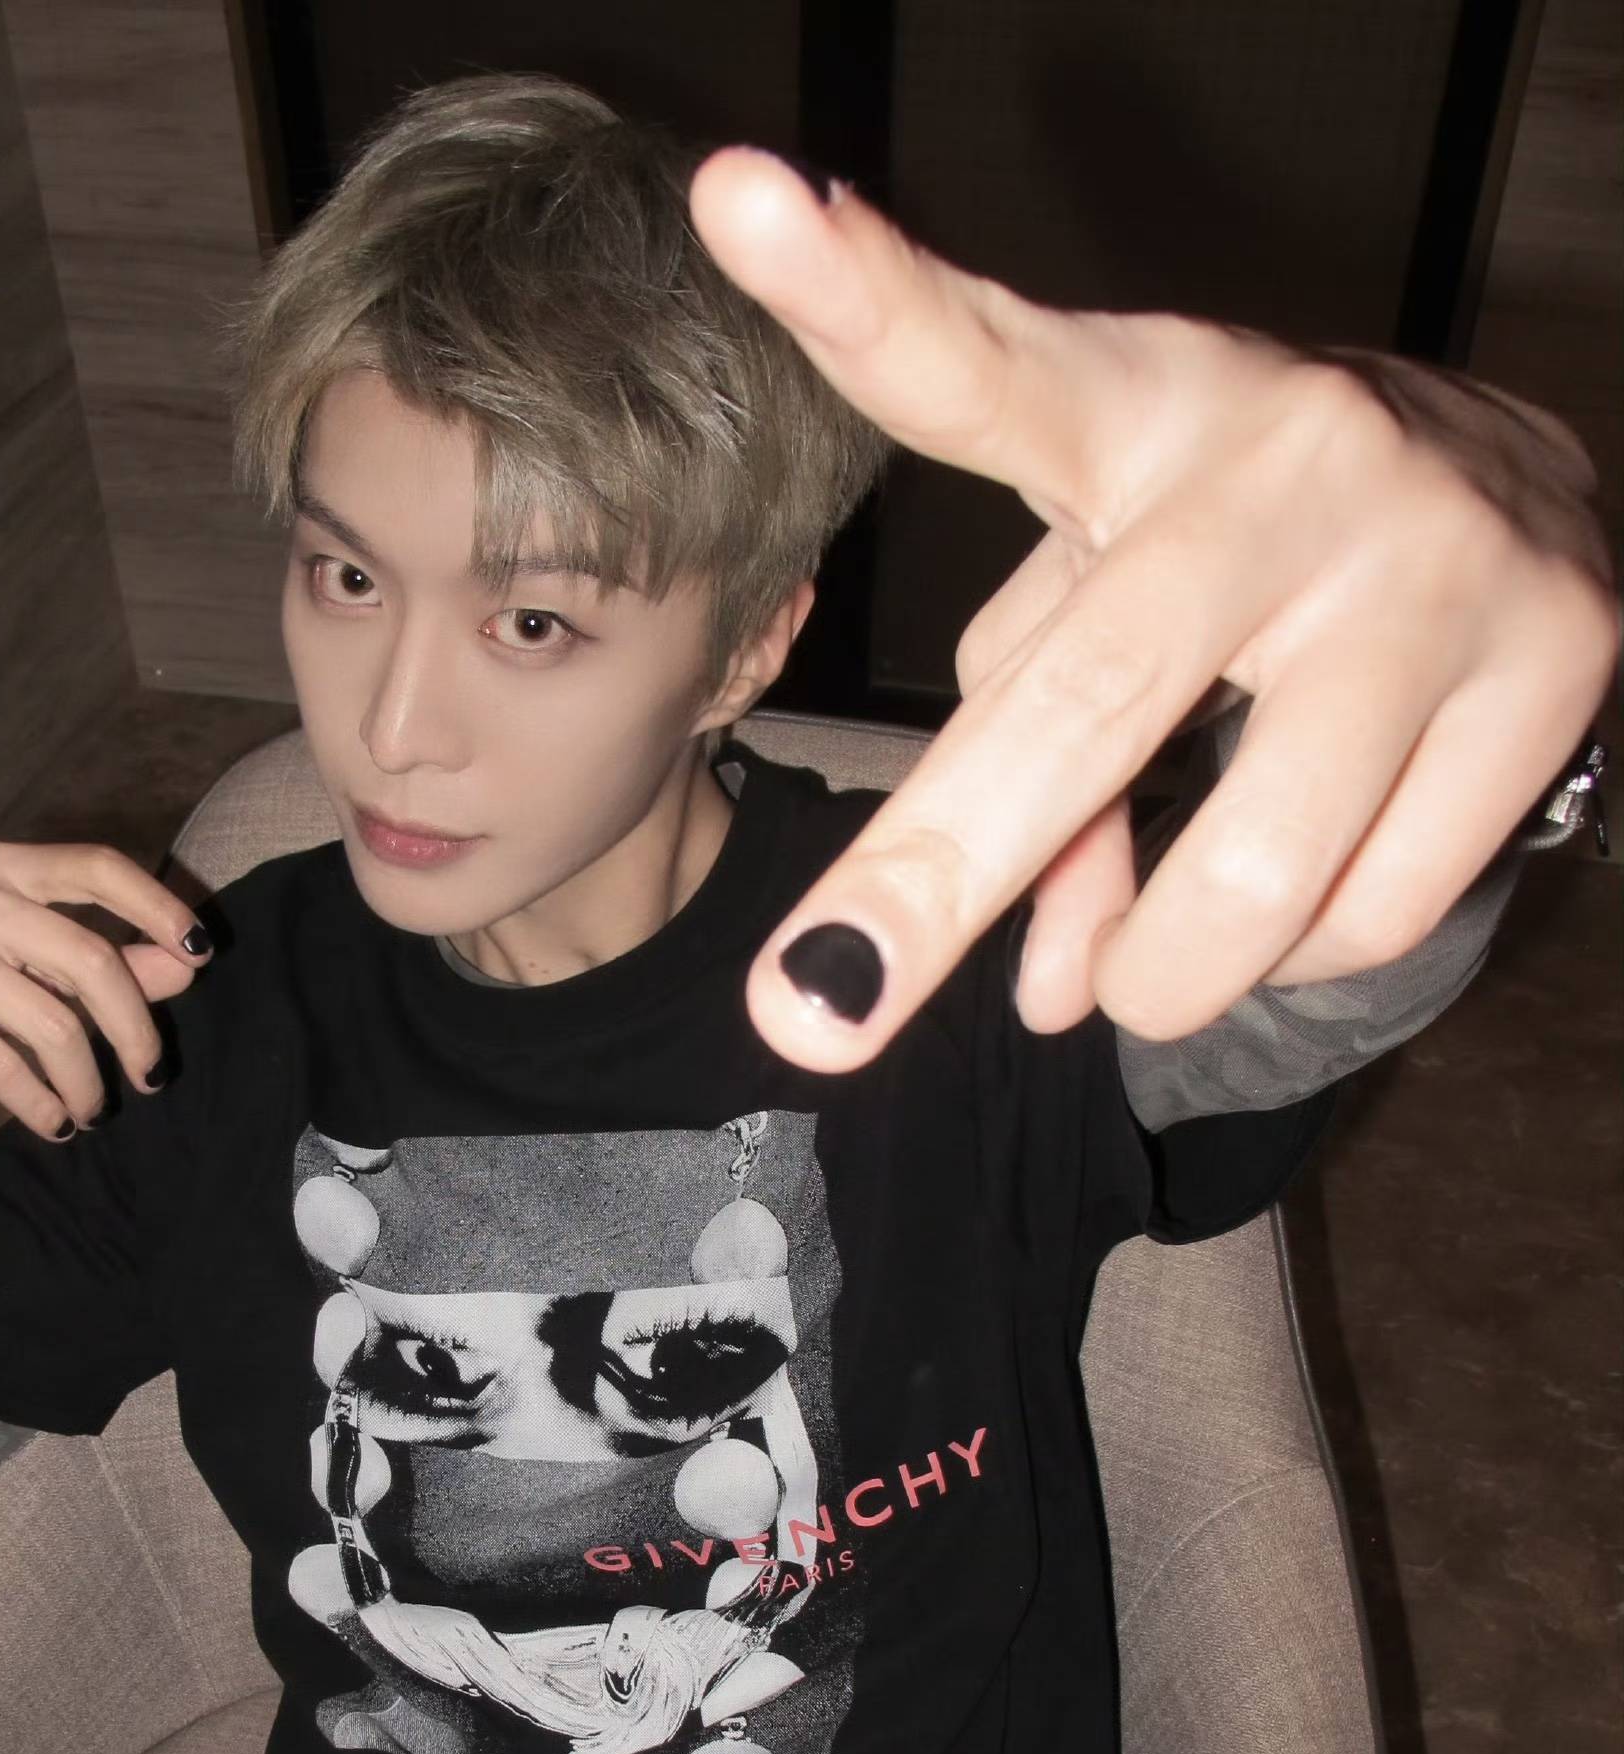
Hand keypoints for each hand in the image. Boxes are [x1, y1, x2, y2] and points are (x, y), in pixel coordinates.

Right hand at [0, 842, 214, 1135]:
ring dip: (86, 1081)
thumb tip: (187, 965)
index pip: (96, 866)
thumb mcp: (40, 973)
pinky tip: (56, 1123)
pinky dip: (40, 1102)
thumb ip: (114, 964)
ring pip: (52, 1022)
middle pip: (88, 958)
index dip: (156, 906)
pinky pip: (1, 1063)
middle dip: (133, 1028)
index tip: (203, 953)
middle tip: (152, 1076)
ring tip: (94, 1110)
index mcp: (1, 866)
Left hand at [687, 148, 1620, 1069]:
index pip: (988, 368)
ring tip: (1151, 957)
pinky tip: (1305, 884)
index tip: (742, 206)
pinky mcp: (1557, 664)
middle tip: (812, 1015)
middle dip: (932, 886)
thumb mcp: (1099, 602)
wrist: (1511, 501)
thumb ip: (1027, 772)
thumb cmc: (1224, 561)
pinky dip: (1300, 958)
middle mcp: (1288, 462)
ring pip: (1250, 884)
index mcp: (1141, 407)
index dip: (861, 296)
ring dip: (1160, 974)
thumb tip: (1049, 991)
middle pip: (1086, 711)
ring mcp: (1436, 561)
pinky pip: (1369, 919)